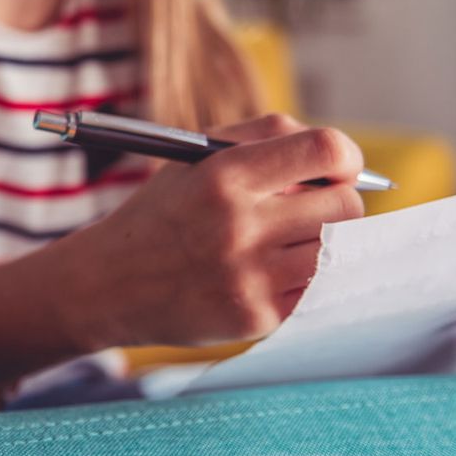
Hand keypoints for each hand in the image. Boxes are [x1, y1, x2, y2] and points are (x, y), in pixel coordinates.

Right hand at [74, 114, 365, 350]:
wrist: (108, 284)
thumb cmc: (164, 212)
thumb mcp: (197, 156)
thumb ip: (266, 137)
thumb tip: (341, 157)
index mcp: (225, 175)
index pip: (325, 150)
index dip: (347, 156)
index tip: (339, 167)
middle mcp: (239, 226)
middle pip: (345, 206)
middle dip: (335, 201)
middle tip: (307, 208)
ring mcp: (250, 277)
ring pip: (338, 251)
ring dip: (321, 242)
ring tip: (287, 240)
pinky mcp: (257, 318)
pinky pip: (317, 290)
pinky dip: (305, 279)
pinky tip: (271, 273)